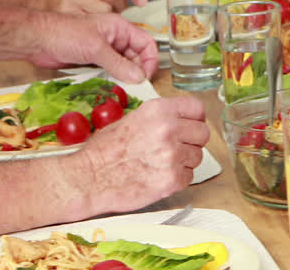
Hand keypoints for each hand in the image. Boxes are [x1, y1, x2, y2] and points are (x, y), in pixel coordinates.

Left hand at [29, 14, 157, 82]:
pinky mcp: (93, 61)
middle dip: (137, 71)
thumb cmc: (65, 34)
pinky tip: (109, 87)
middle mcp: (115, 39)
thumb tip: (139, 78)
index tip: (146, 76)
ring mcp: (104, 50)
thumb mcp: (96, 48)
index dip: (150, 60)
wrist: (36, 40)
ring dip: (124, 77)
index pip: (146, 43)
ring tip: (121, 88)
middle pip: (136, 56)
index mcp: (120, 28)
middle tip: (133, 86)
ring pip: (123, 66)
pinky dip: (111, 80)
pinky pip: (109, 71)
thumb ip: (118, 63)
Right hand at [67, 96, 208, 216]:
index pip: (197, 108)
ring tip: (160, 164)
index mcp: (158, 111)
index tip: (191, 125)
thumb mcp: (131, 120)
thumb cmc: (103, 152)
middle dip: (191, 141)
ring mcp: (171, 155)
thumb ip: (160, 118)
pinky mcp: (172, 179)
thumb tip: (181, 120)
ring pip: (197, 156)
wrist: (86, 180)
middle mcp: (168, 130)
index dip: (195, 119)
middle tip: (175, 148)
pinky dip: (178, 179)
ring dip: (184, 161)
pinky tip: (158, 177)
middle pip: (203, 133)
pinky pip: (189, 176)